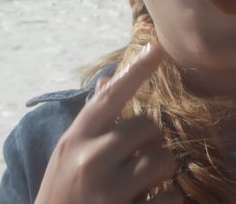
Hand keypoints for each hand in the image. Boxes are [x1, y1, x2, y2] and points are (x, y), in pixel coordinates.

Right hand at [35, 41, 180, 203]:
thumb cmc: (63, 194)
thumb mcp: (69, 156)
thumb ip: (92, 121)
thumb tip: (108, 80)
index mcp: (75, 139)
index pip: (110, 96)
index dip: (136, 70)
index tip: (158, 47)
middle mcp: (90, 159)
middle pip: (149, 128)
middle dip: (152, 143)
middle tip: (139, 162)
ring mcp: (108, 191)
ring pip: (165, 161)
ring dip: (163, 175)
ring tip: (144, 188)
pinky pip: (172, 198)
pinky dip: (168, 202)